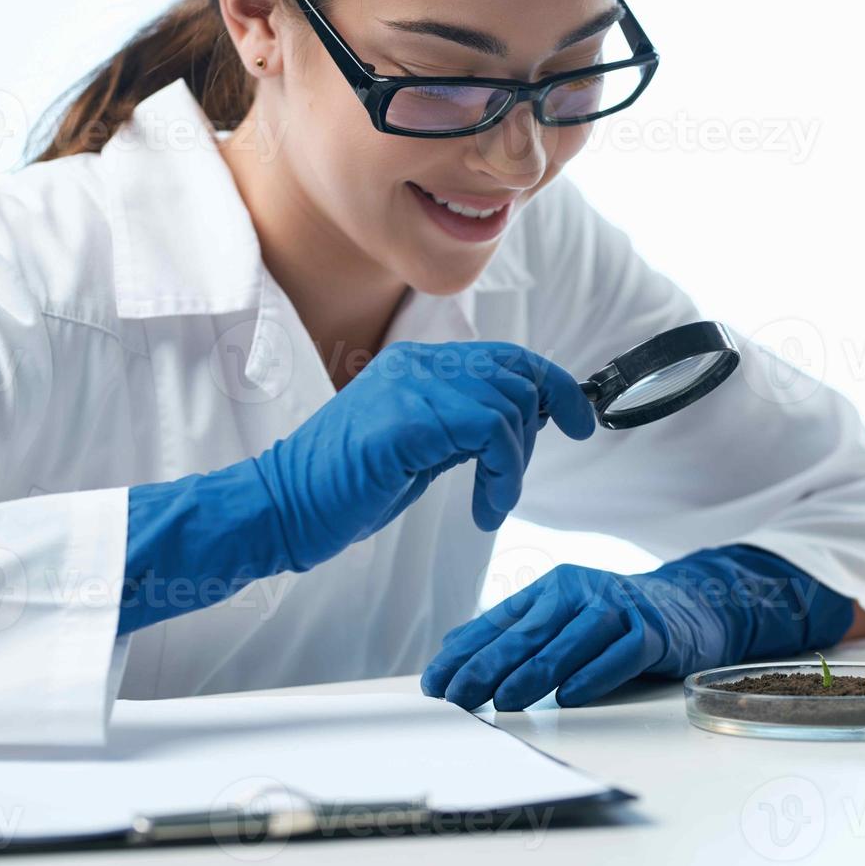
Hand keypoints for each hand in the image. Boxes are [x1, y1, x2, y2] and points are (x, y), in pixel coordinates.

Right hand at [123, 340, 597, 634]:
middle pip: (517, 375)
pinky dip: (502, 476)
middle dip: (533, 435)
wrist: (283, 507)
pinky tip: (485, 509)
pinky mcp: (407, 419)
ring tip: (492, 502)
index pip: (508, 356)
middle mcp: (417, 364)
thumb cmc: (347, 488)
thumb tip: (527, 422)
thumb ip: (467, 426)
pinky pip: (489, 431)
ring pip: (508, 405)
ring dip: (514, 466)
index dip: (553, 384)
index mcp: (418, 364)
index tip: (581, 422)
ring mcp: (410, 386)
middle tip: (508, 484)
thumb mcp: (422, 447)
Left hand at [420, 546, 856, 710]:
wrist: (690, 604)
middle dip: (488, 666)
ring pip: (570, 642)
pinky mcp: (653, 631)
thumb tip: (455, 651)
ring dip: (536, 673)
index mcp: (552, 587)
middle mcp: (581, 591)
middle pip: (529, 632)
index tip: (435, 684)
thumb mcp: (562, 615)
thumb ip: (515, 630)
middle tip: (459, 697)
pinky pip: (620, 653)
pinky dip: (595, 674)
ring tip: (505, 701)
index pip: (498, 621)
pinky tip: (570, 696)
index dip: (464, 653)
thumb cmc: (614, 617)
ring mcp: (619, 608)